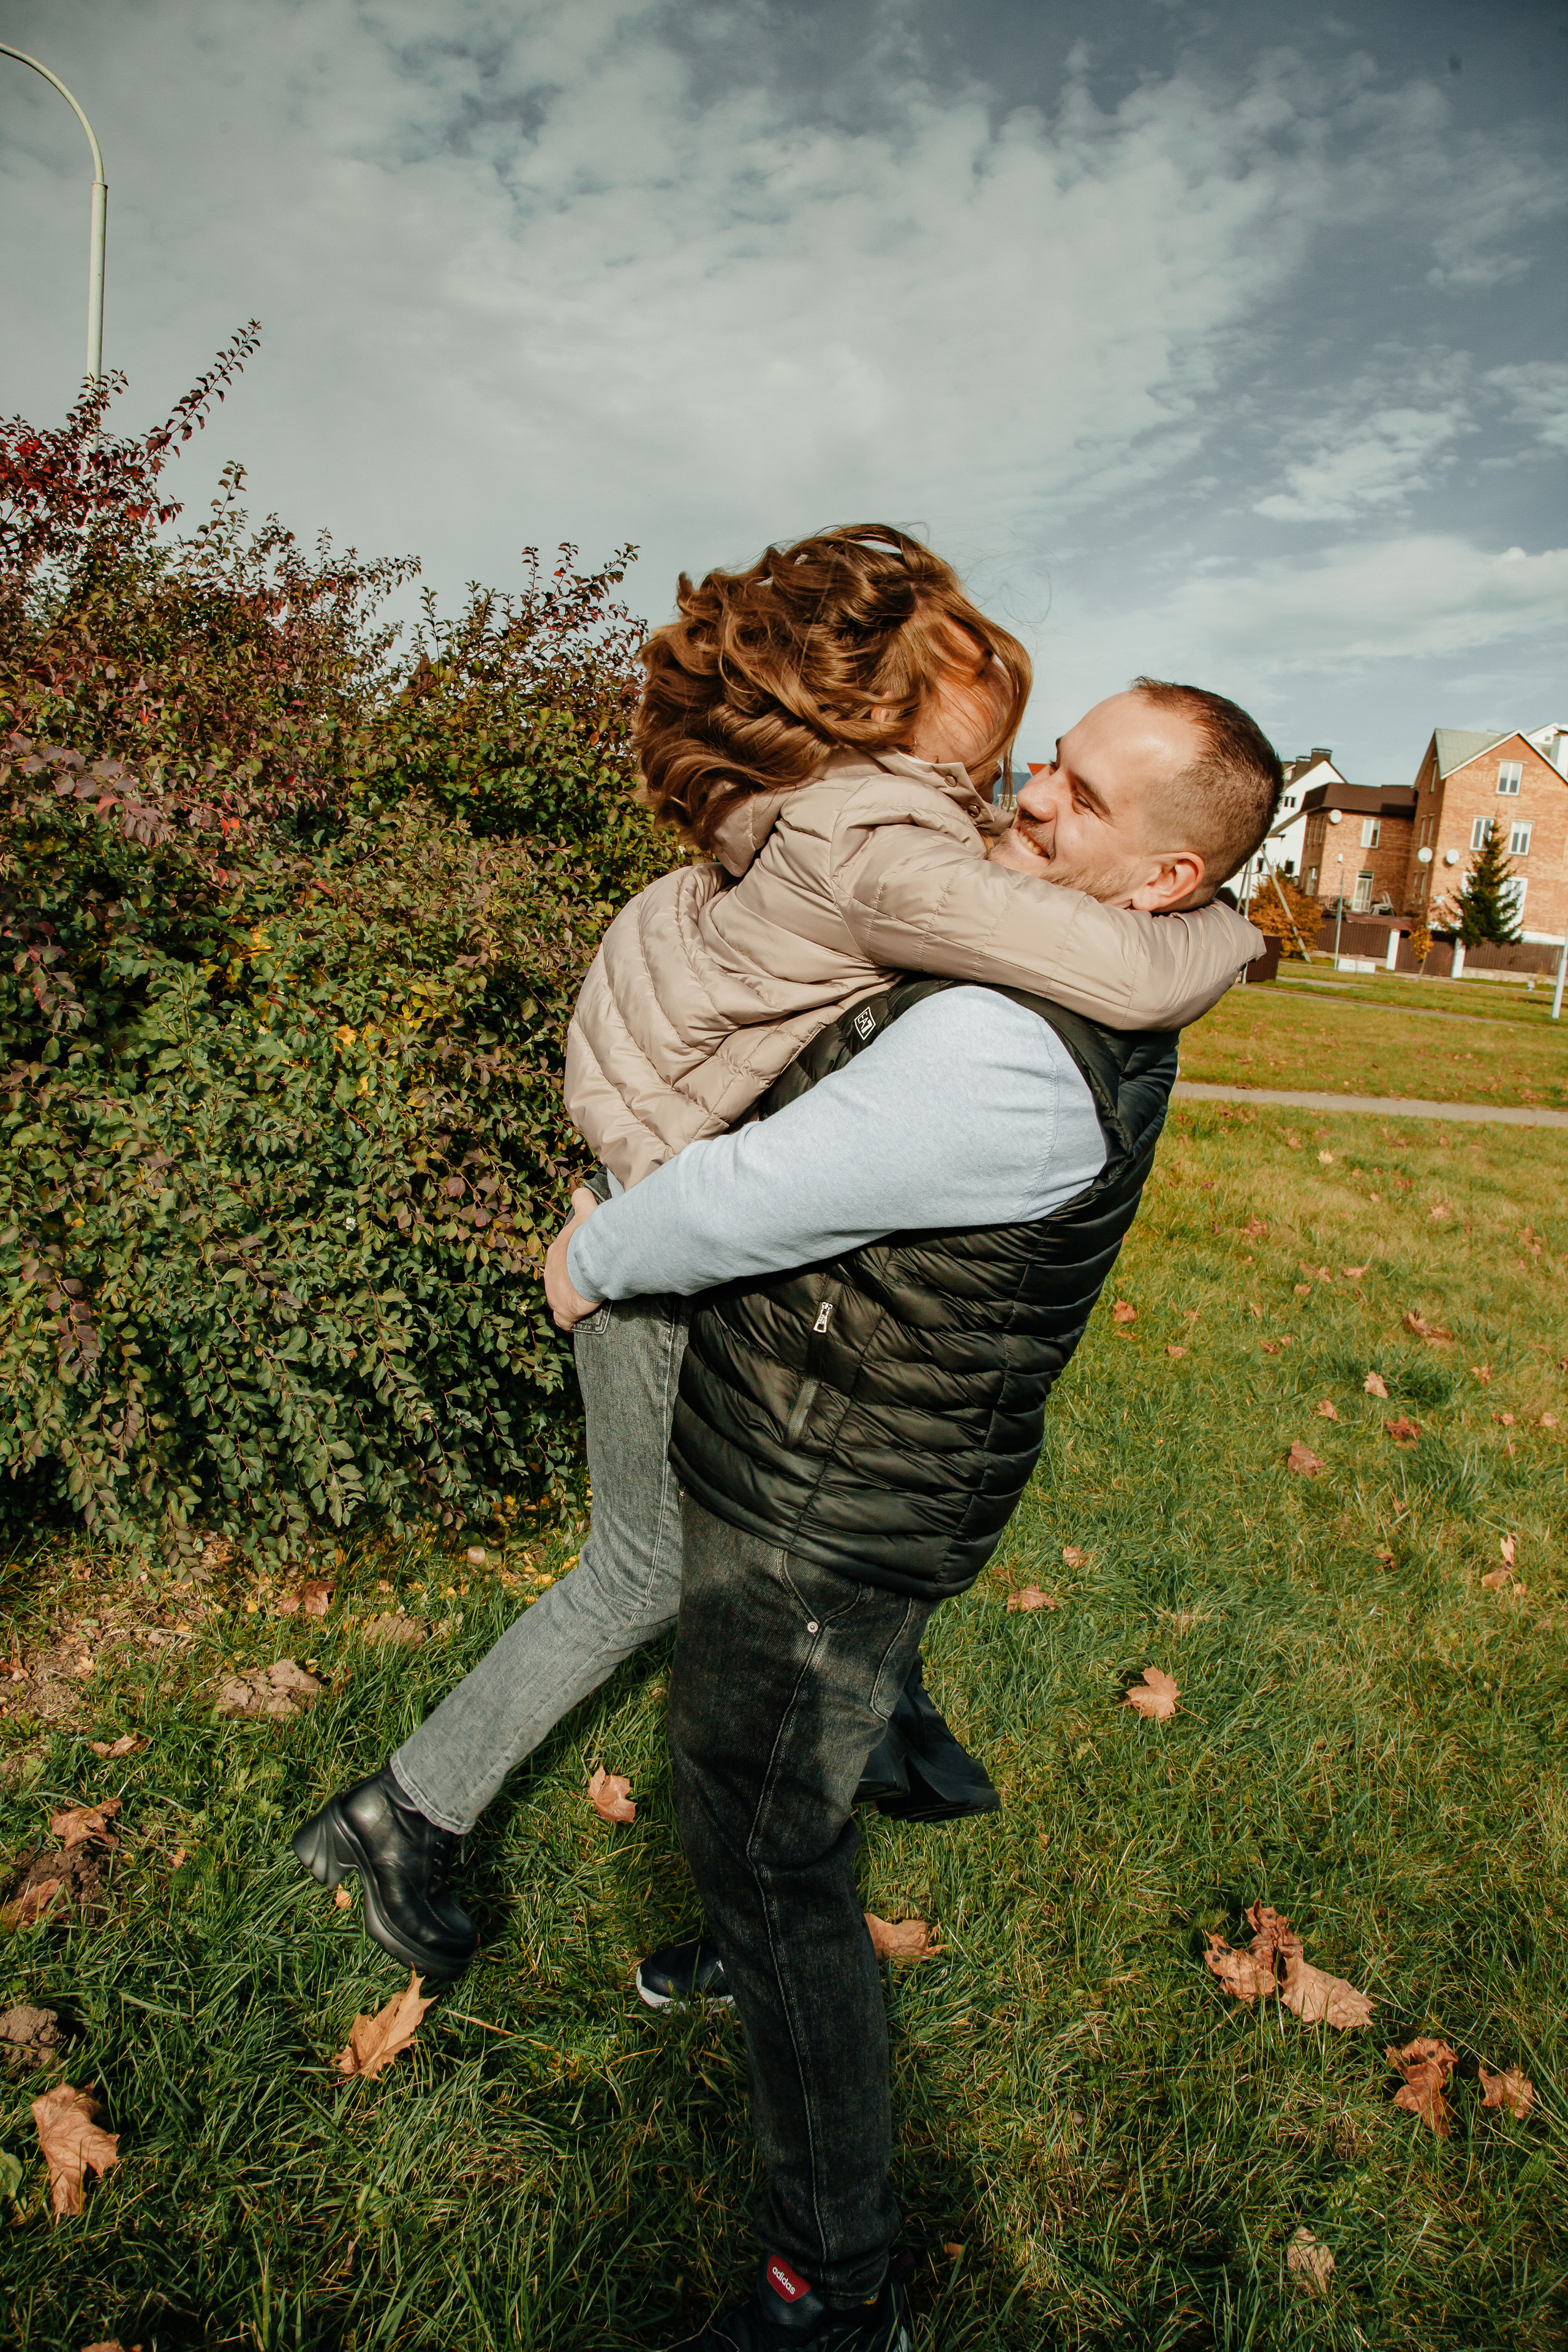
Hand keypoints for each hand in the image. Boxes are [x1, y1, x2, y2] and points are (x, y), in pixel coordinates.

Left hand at [545, 1185, 603, 1330]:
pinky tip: (581, 1318)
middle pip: (559, 1279)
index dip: (574, 1261)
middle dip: (571, 1281)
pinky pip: (563, 1319)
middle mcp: (550, 1273)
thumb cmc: (590, 1238)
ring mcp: (554, 1294)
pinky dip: (571, 1319)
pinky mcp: (563, 1311)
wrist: (593, 1264)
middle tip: (590, 1282)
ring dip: (571, 1300)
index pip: (562, 1257)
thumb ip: (581, 1200)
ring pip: (559, 1298)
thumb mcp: (586, 1213)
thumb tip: (580, 1190)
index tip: (586, 1263)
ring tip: (588, 1301)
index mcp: (556, 1251)